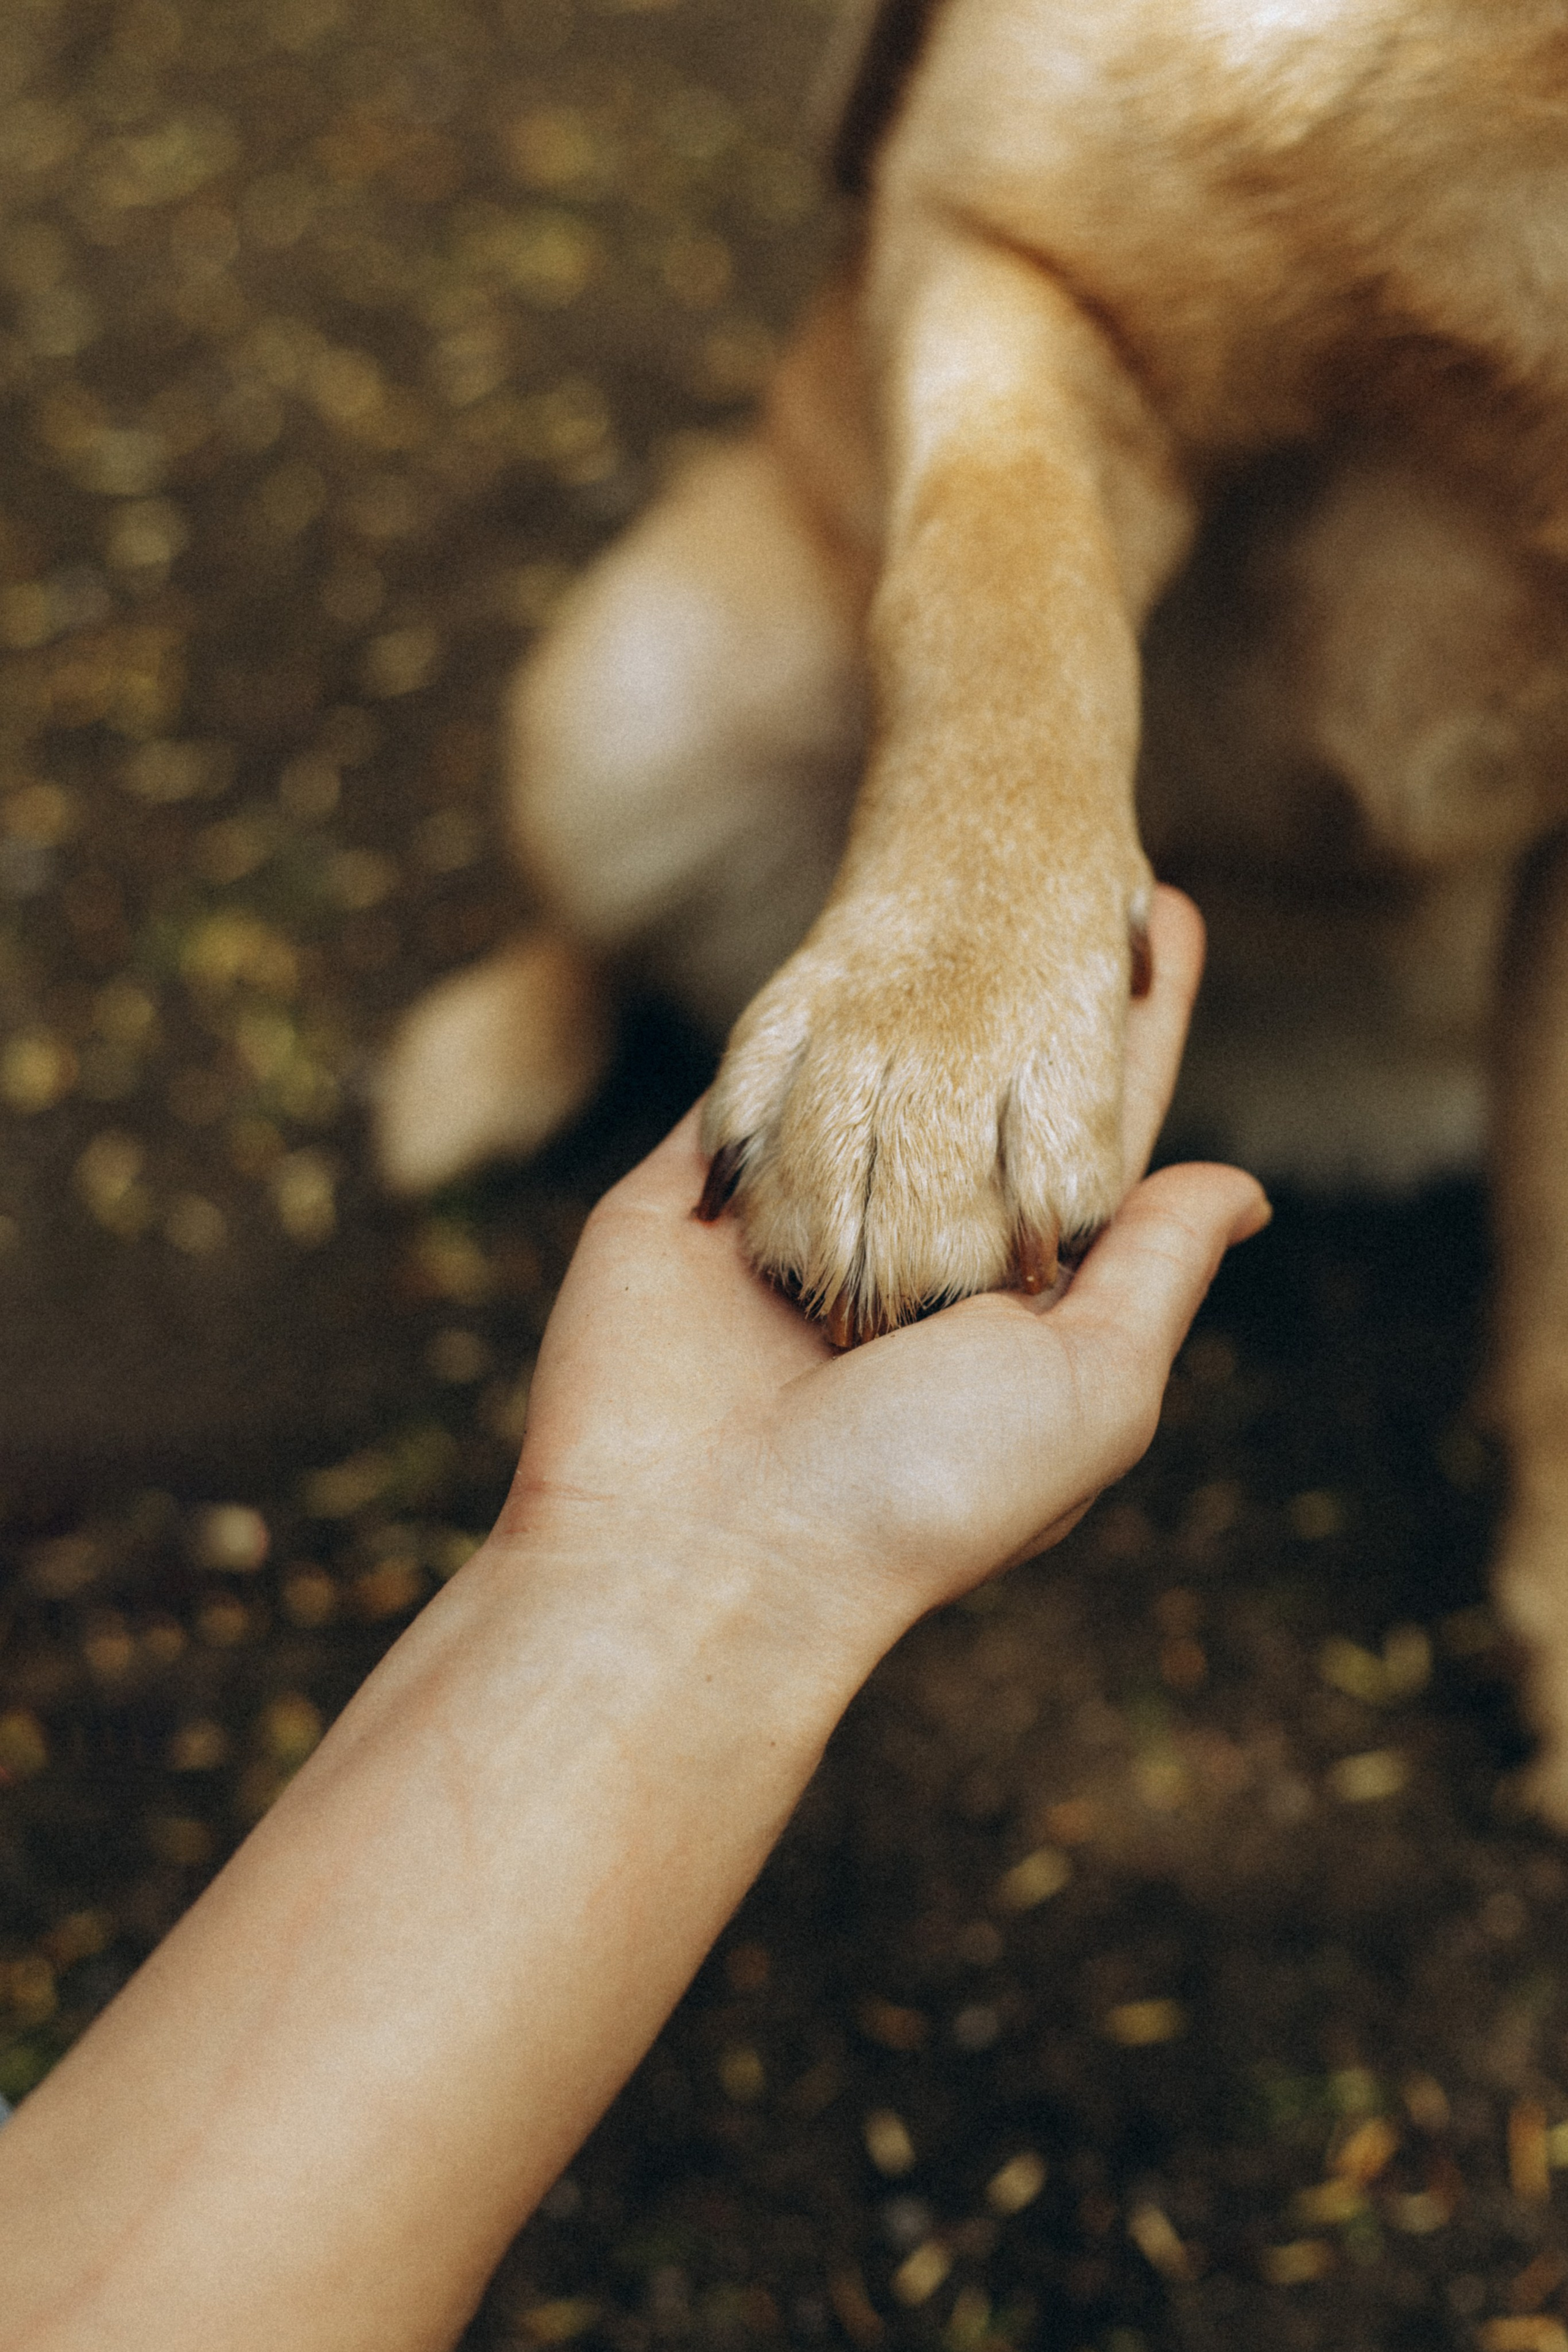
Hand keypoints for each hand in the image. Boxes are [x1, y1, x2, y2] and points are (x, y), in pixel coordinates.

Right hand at [503, 886, 1268, 1652]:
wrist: (700, 1555)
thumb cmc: (918, 1489)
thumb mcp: (1091, 1390)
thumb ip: (1155, 1272)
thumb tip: (1246, 1187)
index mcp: (1012, 1295)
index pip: (1088, 1130)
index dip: (1133, 1026)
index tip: (1167, 917)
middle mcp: (909, 1250)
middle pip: (977, 1082)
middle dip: (1021, 974)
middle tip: (1070, 854)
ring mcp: (793, 1220)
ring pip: (862, 1069)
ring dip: (907, 970)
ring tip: (959, 853)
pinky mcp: (688, 1199)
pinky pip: (746, 1080)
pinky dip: (780, 1012)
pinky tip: (830, 927)